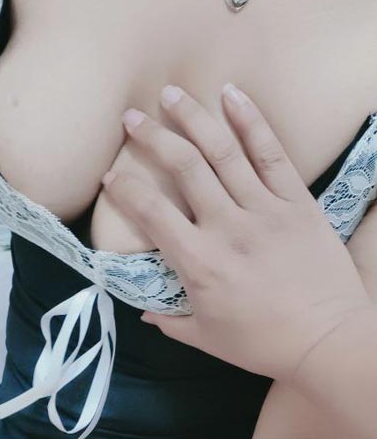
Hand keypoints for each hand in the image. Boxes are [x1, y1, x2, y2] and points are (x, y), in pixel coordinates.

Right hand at [101, 84, 373, 382]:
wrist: (329, 341)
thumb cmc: (265, 345)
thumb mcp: (207, 340)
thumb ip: (171, 320)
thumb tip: (144, 309)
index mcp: (200, 263)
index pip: (151, 213)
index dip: (125, 189)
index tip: (110, 175)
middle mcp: (228, 228)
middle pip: (184, 167)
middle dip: (152, 137)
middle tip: (131, 117)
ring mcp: (265, 211)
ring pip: (223, 151)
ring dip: (193, 117)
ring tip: (170, 93)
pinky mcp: (297, 204)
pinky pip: (271, 154)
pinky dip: (251, 121)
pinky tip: (232, 94)